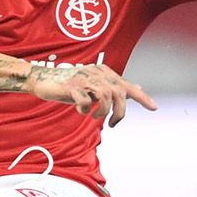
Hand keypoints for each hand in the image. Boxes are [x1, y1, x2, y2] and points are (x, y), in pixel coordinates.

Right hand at [27, 63, 156, 126]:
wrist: (43, 79)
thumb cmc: (71, 85)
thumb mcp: (95, 85)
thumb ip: (115, 86)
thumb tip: (137, 87)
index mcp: (103, 72)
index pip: (126, 85)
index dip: (141, 97)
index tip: (154, 108)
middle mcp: (96, 73)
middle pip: (118, 92)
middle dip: (120, 112)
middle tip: (113, 124)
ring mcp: (83, 78)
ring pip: (105, 95)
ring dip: (103, 111)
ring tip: (95, 117)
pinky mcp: (71, 86)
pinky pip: (85, 101)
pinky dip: (85, 109)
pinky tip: (81, 111)